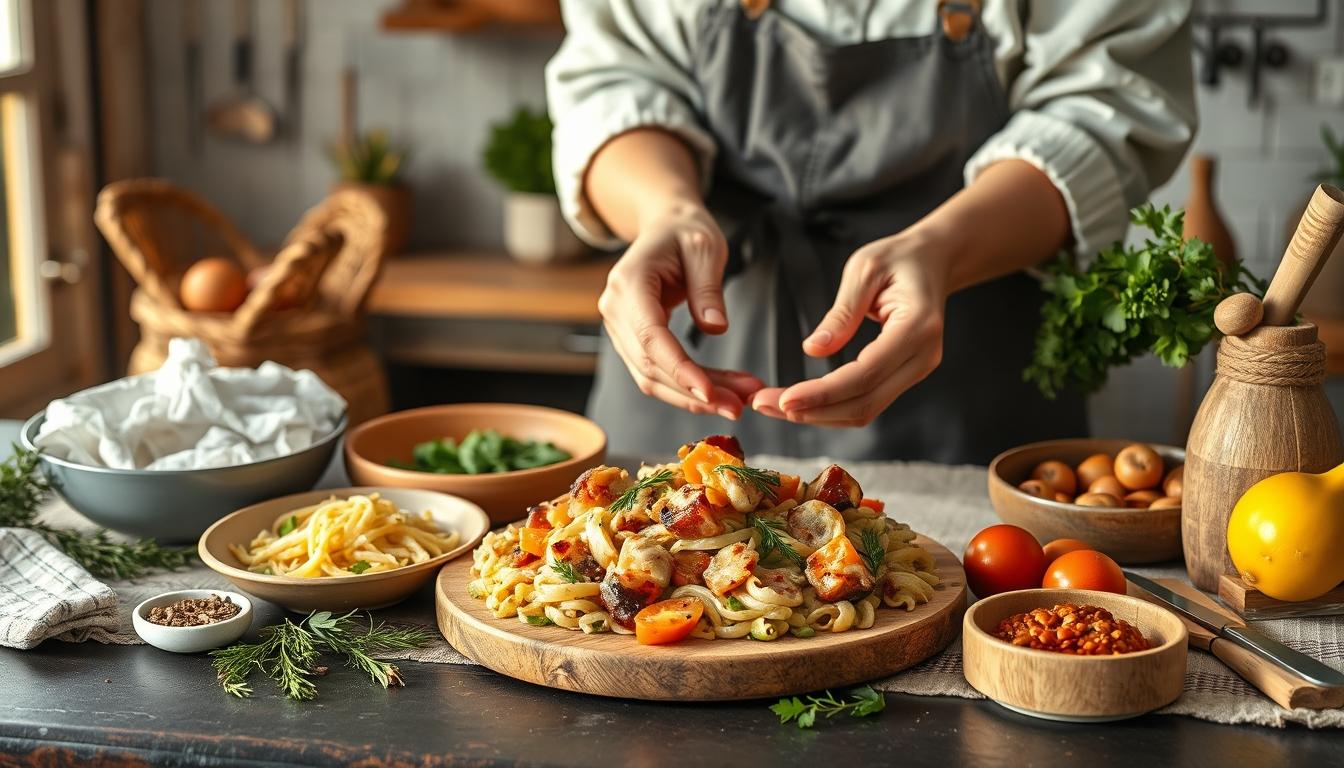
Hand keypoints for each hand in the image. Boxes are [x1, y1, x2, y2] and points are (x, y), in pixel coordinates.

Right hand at [599, 200, 763, 417]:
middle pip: (650, 366)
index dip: (679, 369)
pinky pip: (657, 372)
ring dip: (693, 397)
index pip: (650, 337)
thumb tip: (716, 327)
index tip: (711, 393)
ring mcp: (619, 328)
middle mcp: (615, 309)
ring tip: (737, 403)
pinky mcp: (632, 340)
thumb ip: (708, 287)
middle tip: (739, 406)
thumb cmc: (685, 232)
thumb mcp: (705, 247)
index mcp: (629, 283)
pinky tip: (721, 393)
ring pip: (652, 377)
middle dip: (694, 392)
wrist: (665, 227)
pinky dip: (688, 387)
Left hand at [751, 230, 948, 426]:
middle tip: (765, 405)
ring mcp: (917, 370)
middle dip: (813, 411)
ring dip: (819, 415)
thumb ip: (841, 313)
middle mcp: (923, 356)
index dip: (823, 393)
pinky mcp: (904, 375)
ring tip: (774, 406)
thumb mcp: (864, 270)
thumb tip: (813, 349)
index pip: (866, 374)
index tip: (785, 399)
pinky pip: (868, 401)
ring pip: (865, 410)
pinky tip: (802, 403)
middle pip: (865, 403)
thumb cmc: (899, 258)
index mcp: (917, 328)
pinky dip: (832, 408)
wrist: (934, 261)